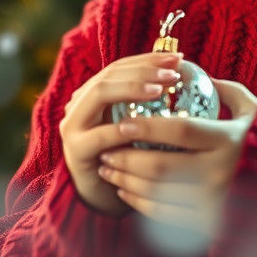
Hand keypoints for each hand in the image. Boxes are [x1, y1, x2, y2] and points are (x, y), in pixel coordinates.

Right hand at [59, 51, 185, 217]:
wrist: (103, 197)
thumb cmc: (129, 157)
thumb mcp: (139, 126)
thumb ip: (149, 103)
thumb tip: (183, 75)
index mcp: (93, 93)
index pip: (120, 66)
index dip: (148, 59)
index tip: (178, 58)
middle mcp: (79, 104)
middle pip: (110, 75)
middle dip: (144, 69)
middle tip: (173, 72)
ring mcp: (73, 126)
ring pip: (101, 94)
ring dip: (133, 88)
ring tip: (161, 89)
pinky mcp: (76, 150)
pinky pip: (101, 134)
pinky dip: (122, 127)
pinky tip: (143, 124)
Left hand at [95, 77, 256, 241]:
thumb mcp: (253, 112)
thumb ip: (225, 90)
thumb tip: (192, 69)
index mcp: (229, 141)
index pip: (180, 132)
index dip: (147, 127)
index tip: (122, 122)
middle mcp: (220, 173)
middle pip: (160, 166)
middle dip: (125, 158)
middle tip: (105, 148)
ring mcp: (213, 202)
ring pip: (157, 193)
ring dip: (125, 181)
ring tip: (108, 168)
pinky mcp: (208, 224)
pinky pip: (164, 215)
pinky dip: (139, 203)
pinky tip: (126, 190)